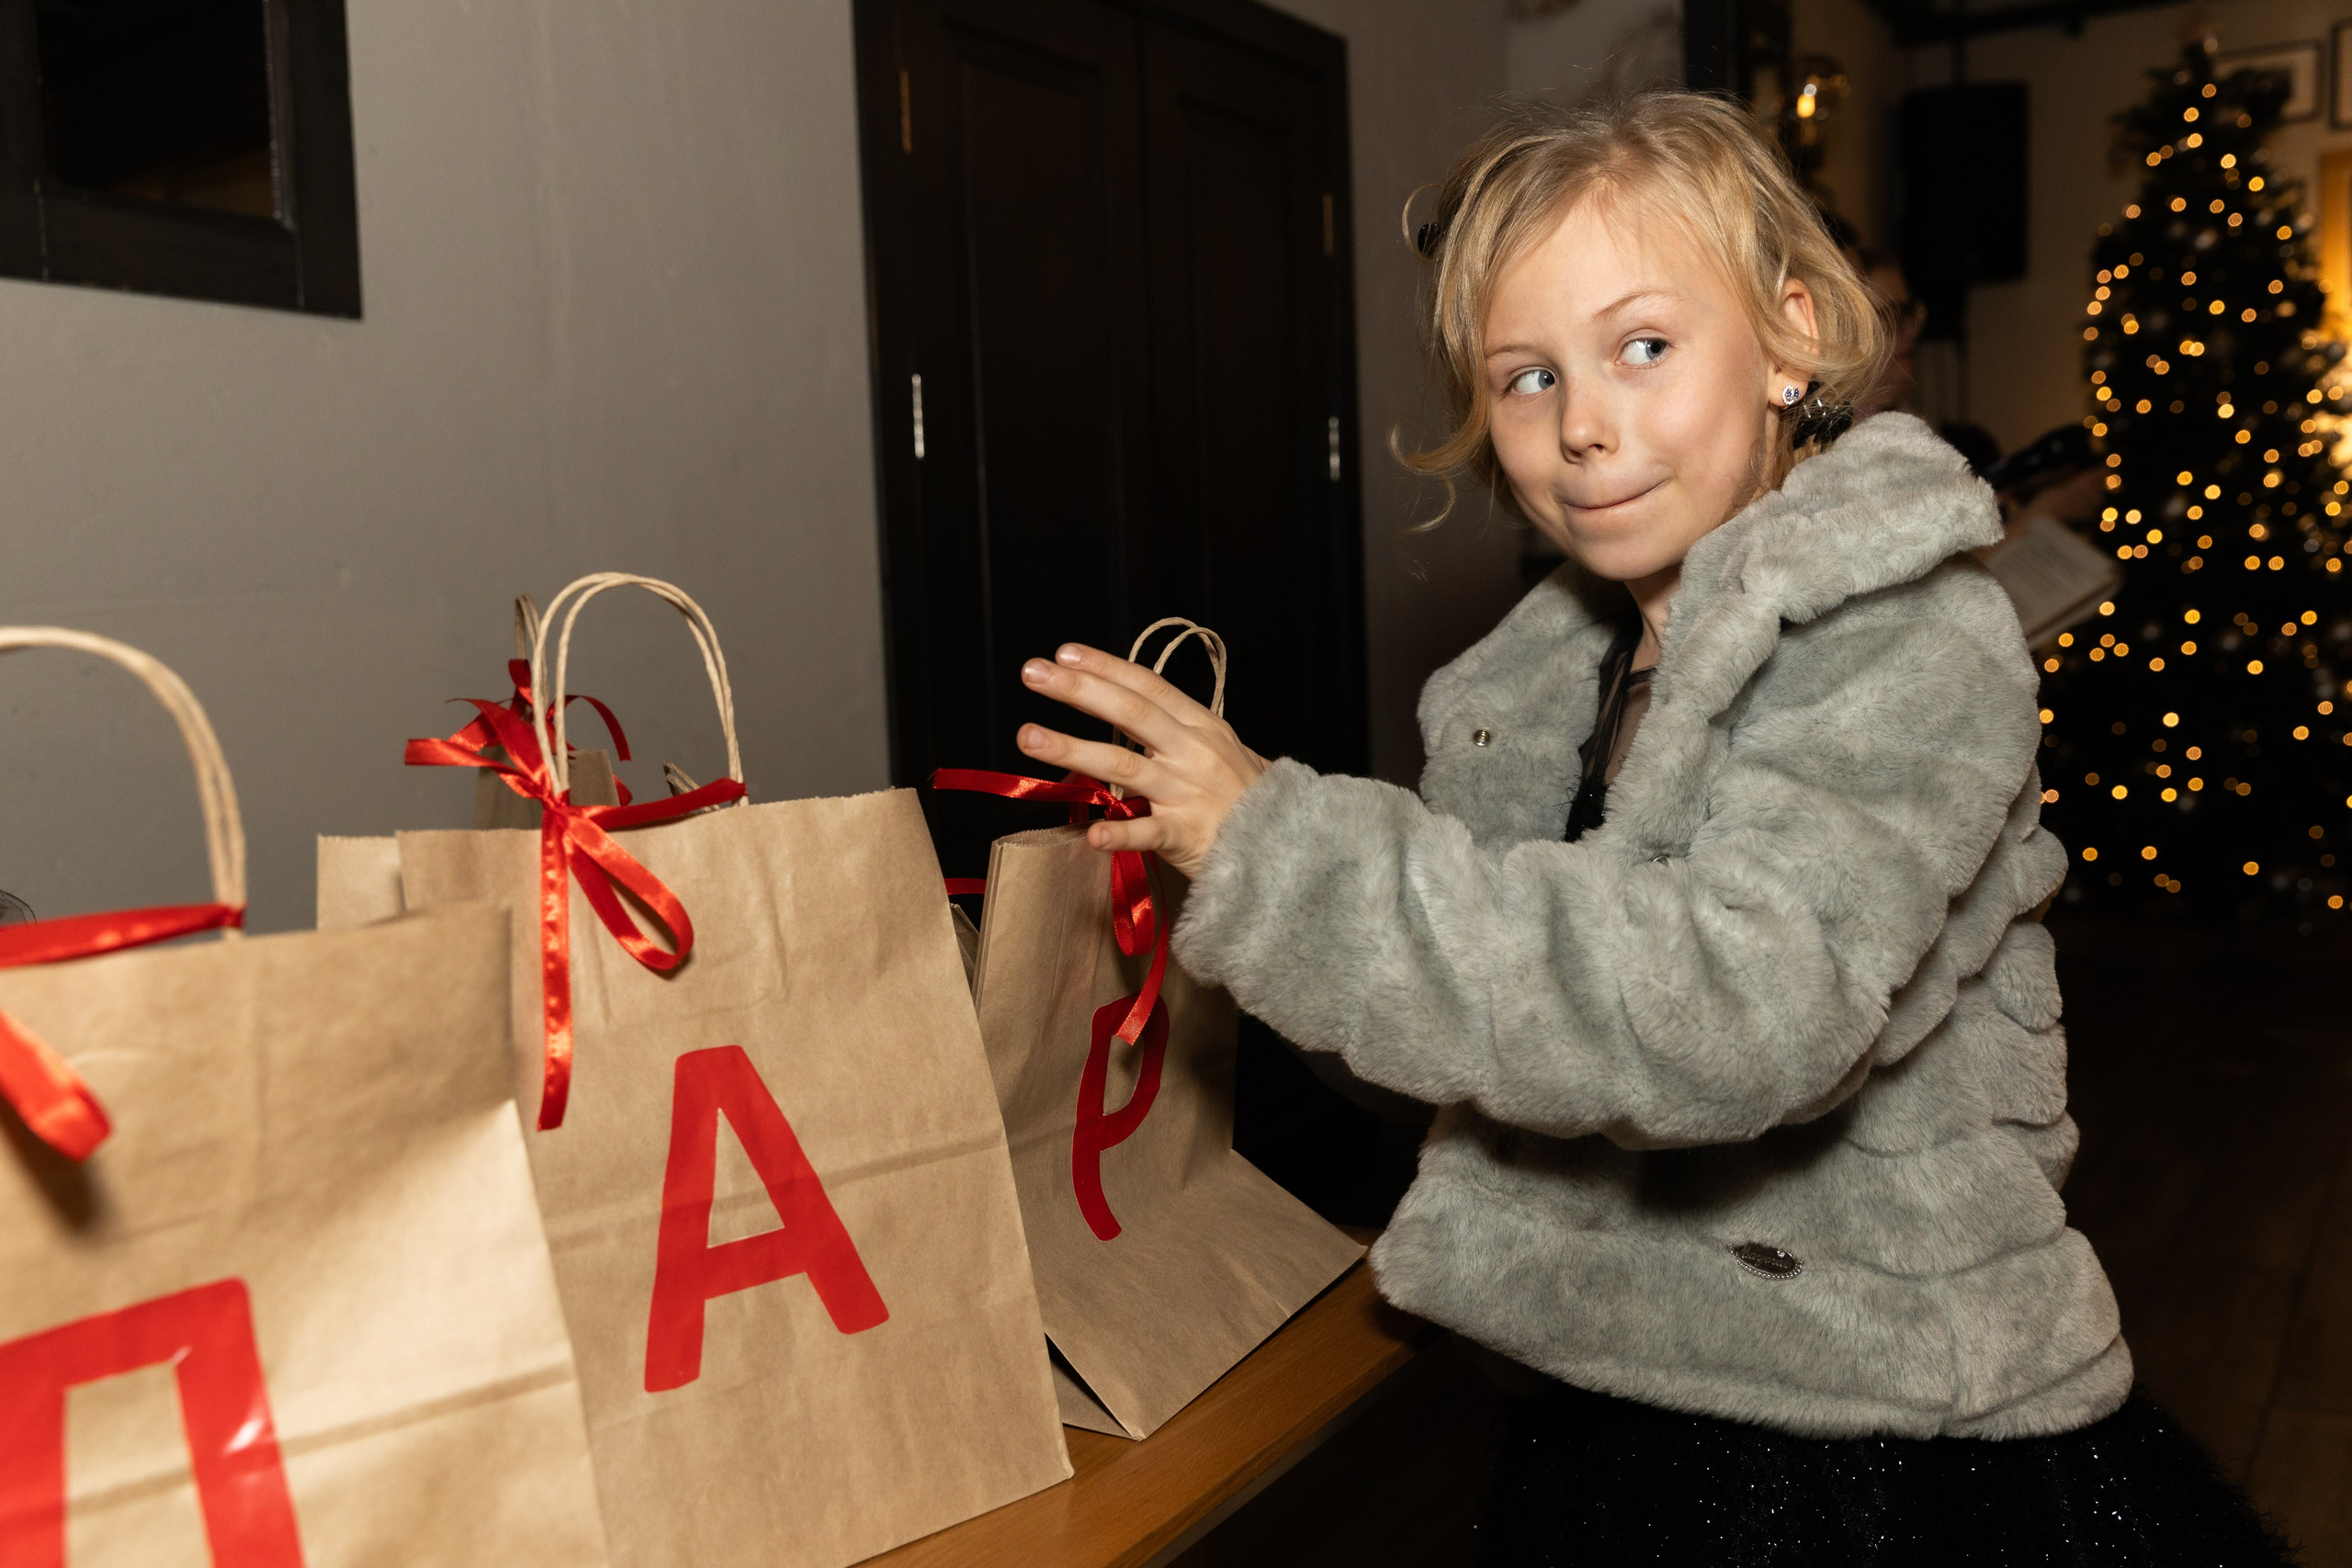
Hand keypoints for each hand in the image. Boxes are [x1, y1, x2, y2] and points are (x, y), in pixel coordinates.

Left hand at [1017, 643, 1268, 878]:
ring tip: (1028, 736)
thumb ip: (1176, 730)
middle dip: (1079, 690)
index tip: (1064, 653)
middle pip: (1130, 713)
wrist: (1285, 848)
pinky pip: (1147, 832)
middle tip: (1033, 673)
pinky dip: (1118, 833)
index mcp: (1200, 727)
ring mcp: (1188, 793)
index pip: (1147, 687)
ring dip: (1072, 749)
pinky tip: (1090, 833)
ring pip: (1124, 766)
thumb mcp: (1219, 750)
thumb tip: (1130, 706)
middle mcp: (1192, 753)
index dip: (1106, 666)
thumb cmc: (1246, 800)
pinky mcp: (1186, 836)